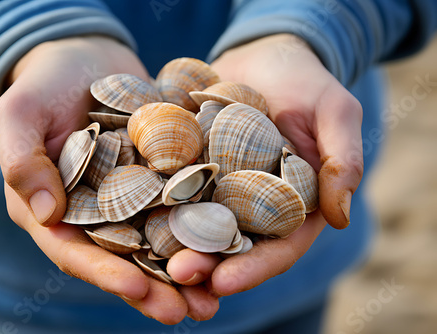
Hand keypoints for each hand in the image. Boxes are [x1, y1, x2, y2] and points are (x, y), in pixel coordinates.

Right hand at [0, 36, 217, 323]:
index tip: (139, 290)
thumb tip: (46, 214)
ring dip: (185, 268)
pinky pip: (181, 204)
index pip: (76, 251)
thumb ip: (22, 161)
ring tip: (216, 295)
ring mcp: (128, 198)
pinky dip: (201, 224)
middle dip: (155, 288)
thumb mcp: (19, 113)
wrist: (84, 59)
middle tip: (189, 311)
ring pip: (157, 241)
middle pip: (123, 258)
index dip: (106, 273)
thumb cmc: (43, 82)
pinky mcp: (158, 178)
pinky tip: (230, 241)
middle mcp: (93, 213)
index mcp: (53, 210)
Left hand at [167, 34, 362, 296]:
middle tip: (177, 274)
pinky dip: (150, 202)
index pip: (276, 248)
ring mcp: (216, 189)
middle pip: (229, 246)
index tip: (224, 283)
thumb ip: (342, 161)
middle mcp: (250, 206)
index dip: (253, 269)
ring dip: (172, 244)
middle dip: (204, 264)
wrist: (261, 56)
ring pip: (193, 225)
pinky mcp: (187, 168)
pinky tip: (126, 212)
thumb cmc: (306, 82)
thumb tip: (340, 218)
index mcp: (291, 206)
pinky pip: (167, 188)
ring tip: (147, 258)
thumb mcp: (334, 112)